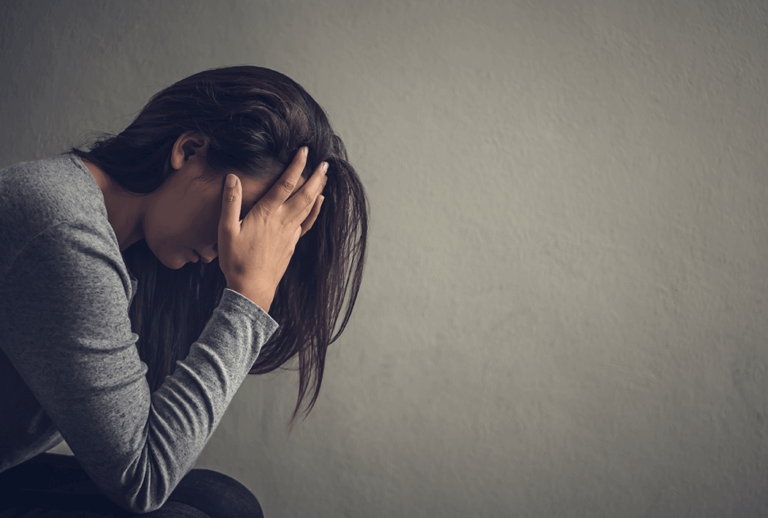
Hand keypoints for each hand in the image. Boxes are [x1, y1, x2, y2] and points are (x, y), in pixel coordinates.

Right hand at [218, 147, 326, 310]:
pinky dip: (315, 210)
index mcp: (267, 214)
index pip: (286, 183)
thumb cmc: (236, 260)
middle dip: (316, 176)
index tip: (304, 151)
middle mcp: (283, 221)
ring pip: (308, 207)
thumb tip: (232, 177)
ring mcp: (290, 233)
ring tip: (325, 176)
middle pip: (305, 194)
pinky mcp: (291, 243)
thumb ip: (230, 202)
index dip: (296, 165)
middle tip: (325, 162)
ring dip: (318, 190)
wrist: (252, 288)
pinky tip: (319, 203)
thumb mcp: (226, 230)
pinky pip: (307, 222)